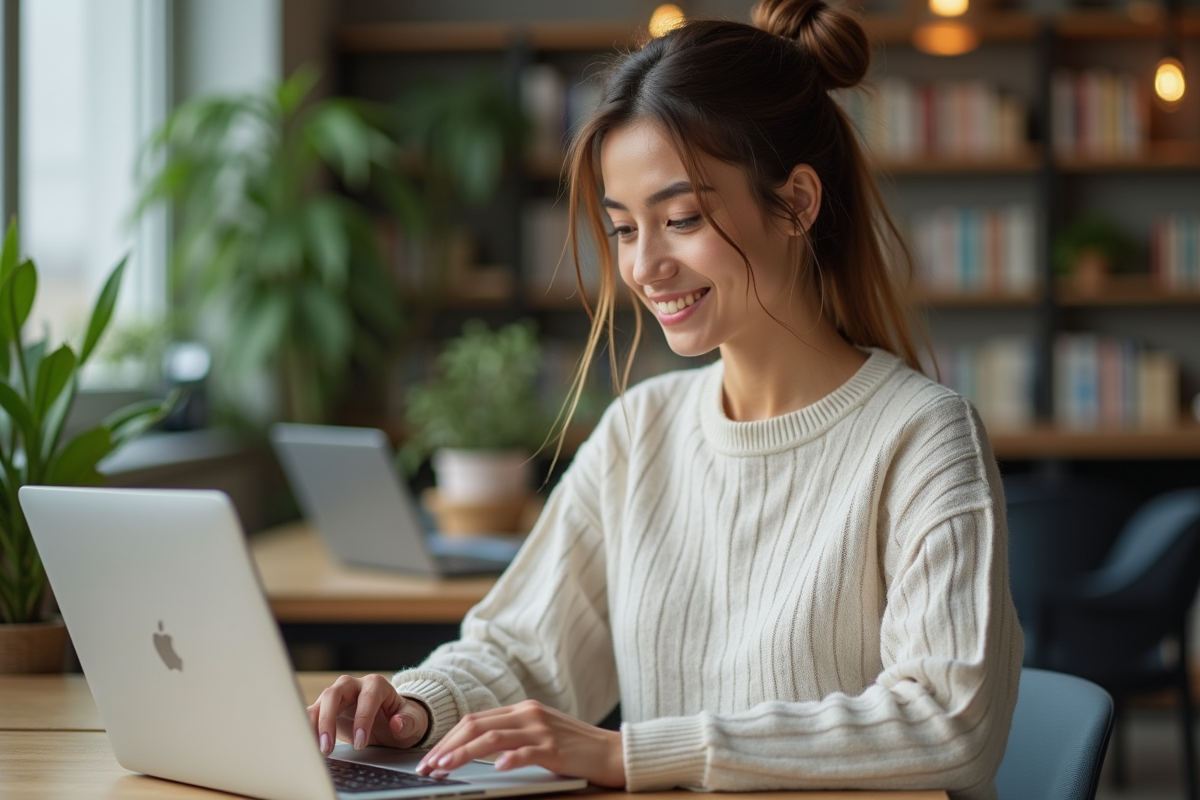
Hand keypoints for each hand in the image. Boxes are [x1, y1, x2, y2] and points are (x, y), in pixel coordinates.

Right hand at [307, 674, 428, 755]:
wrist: (392, 720)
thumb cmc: (402, 718)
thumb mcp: (413, 721)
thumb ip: (408, 721)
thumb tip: (397, 723)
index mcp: (376, 685)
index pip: (367, 698)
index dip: (362, 719)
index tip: (360, 743)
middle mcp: (353, 686)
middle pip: (334, 694)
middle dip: (328, 720)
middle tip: (327, 747)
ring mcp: (336, 696)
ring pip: (318, 703)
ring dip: (312, 725)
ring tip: (313, 749)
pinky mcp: (325, 709)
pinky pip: (311, 715)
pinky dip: (305, 727)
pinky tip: (303, 743)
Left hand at [415, 700, 624, 787]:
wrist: (612, 752)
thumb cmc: (574, 748)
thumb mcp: (540, 734)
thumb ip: (512, 736)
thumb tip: (474, 750)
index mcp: (523, 710)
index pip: (475, 719)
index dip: (449, 737)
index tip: (431, 756)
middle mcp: (529, 715)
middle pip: (477, 725)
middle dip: (448, 746)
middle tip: (429, 765)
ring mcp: (542, 731)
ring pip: (492, 738)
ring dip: (463, 754)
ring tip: (445, 768)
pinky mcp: (556, 750)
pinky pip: (527, 752)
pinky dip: (508, 759)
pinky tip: (495, 769)